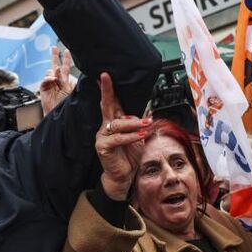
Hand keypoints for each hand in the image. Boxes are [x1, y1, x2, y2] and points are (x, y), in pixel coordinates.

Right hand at [40, 47, 73, 114]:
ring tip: (58, 78)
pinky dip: (49, 78)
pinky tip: (52, 80)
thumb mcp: (70, 91)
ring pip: (50, 72)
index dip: (66, 59)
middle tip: (54, 48)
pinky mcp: (43, 88)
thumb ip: (68, 82)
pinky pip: (45, 80)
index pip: (66, 68)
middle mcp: (56, 80)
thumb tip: (63, 71)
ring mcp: (49, 84)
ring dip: (54, 72)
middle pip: (55, 66)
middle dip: (54, 56)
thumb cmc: (65, 104)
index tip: (67, 51)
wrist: (57, 112)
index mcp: (64, 81)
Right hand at [96, 73, 149, 200]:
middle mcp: (106, 126)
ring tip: (145, 124)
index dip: (108, 89)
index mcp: (114, 122)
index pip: (113, 103)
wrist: (124, 176)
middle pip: (107, 106)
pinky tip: (140, 135)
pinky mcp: (103, 147)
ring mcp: (102, 136)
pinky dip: (131, 136)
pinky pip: (118, 138)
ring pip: (117, 124)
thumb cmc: (129, 157)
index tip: (105, 75)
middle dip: (106, 90)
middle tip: (105, 78)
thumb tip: (148, 113)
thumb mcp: (138, 137)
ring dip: (133, 123)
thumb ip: (140, 125)